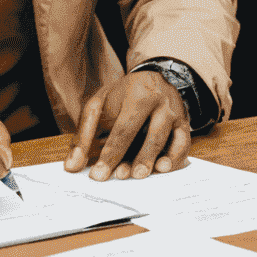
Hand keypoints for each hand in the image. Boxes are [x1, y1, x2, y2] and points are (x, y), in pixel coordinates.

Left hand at [64, 71, 189, 181]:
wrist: (151, 79)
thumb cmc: (121, 96)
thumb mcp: (99, 104)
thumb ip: (85, 134)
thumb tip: (72, 166)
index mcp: (137, 92)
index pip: (123, 128)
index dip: (110, 153)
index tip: (99, 175)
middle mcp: (160, 100)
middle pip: (148, 133)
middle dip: (135, 158)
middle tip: (120, 177)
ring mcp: (175, 112)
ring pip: (167, 139)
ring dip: (152, 160)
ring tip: (139, 175)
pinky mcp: (184, 124)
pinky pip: (183, 144)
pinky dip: (174, 159)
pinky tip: (162, 169)